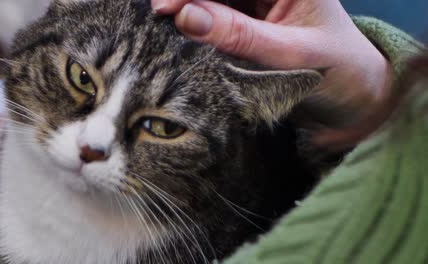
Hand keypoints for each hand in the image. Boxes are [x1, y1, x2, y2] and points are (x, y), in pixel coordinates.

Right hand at [152, 0, 393, 148]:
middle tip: (157, 16)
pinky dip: (196, 26)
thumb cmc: (340, 71)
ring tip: (161, 27)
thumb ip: (239, 35)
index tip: (166, 6)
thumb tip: (185, 17)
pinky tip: (179, 34)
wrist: (352, 99)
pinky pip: (215, 17)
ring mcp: (258, 3)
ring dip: (187, 10)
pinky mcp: (249, 23)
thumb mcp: (291, 54)